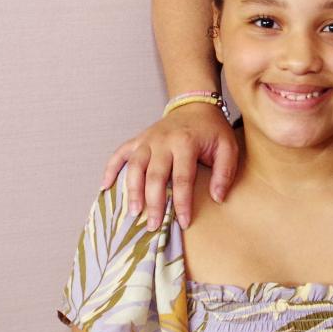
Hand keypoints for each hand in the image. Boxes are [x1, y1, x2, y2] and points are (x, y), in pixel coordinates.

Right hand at [101, 105, 239, 230]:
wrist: (195, 106)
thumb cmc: (212, 131)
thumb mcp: (228, 148)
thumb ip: (224, 172)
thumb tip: (217, 197)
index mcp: (186, 143)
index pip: (182, 178)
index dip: (182, 202)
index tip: (183, 222)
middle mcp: (163, 141)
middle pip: (155, 175)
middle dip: (154, 203)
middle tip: (154, 225)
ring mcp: (147, 139)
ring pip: (135, 167)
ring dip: (132, 191)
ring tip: (134, 212)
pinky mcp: (138, 139)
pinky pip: (119, 153)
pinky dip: (110, 169)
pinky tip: (104, 186)